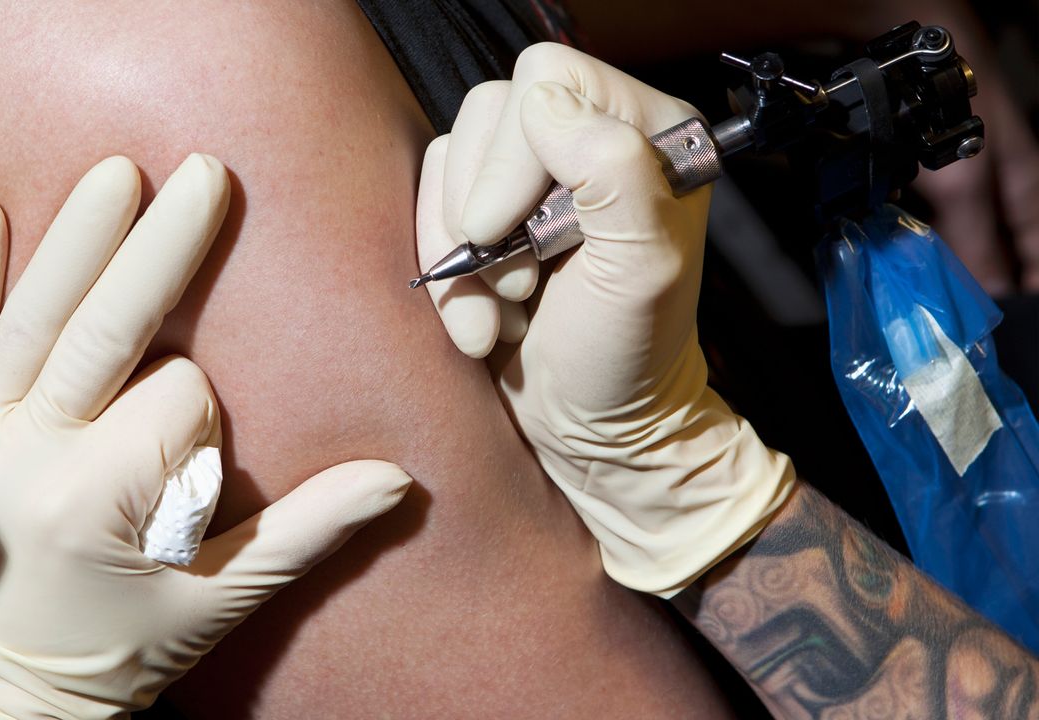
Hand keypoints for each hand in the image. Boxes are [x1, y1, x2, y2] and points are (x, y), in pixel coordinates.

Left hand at [0, 155, 411, 717]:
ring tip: (121, 173)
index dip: (205, 412)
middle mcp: (37, 455)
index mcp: (104, 500)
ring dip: (79, 240)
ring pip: (34, 319)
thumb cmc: (110, 653)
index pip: (179, 399)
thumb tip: (398, 479)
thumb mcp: (216, 604)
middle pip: (108, 328)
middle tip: (206, 173)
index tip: (202, 461)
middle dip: (162, 249)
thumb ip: (306, 534)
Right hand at [417, 43, 793, 596]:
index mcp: (642, 134)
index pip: (548, 79)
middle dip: (488, 210)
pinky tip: (480, 322)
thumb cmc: (627, 359)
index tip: (525, 232)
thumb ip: (611, 171)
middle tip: (521, 282)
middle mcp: (584, 144)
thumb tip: (542, 105)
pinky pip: (426, 207)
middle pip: (489, 113)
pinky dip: (442, 275)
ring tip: (503, 310)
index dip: (519, 154)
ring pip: (448, 160)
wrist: (590, 432)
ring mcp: (527, 182)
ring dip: (461, 253)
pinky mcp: (481, 219)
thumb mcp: (641, 269)